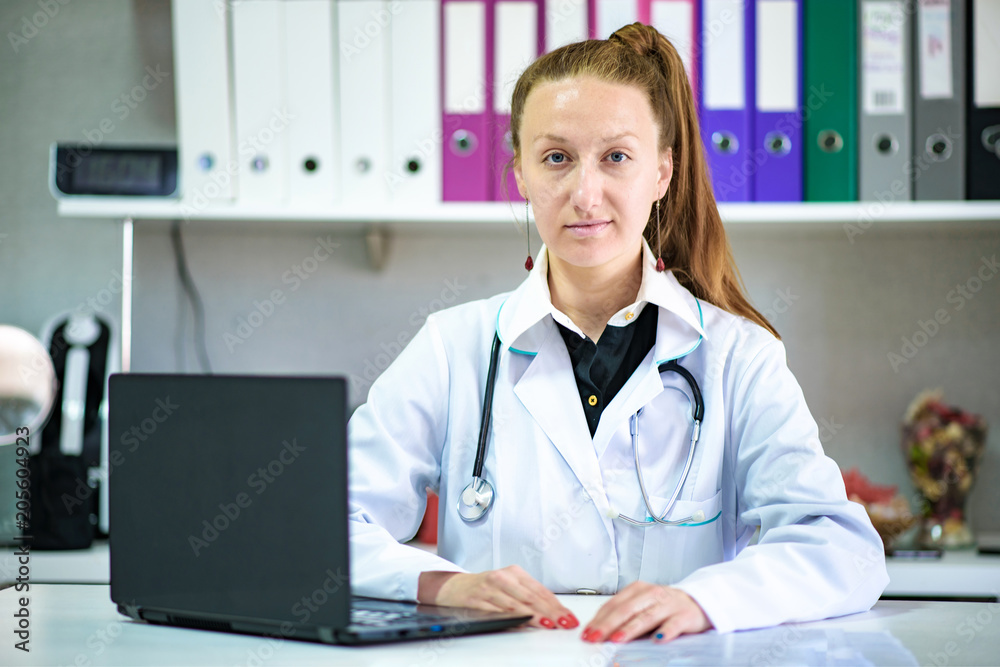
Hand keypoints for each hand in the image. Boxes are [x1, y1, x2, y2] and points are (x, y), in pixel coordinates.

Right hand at [417, 566, 579, 629]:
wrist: (452, 586)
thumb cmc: (485, 588)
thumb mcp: (508, 587)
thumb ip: (527, 597)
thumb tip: (553, 613)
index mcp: (514, 573)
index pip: (540, 590)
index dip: (556, 605)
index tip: (569, 617)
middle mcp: (503, 577)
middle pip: (531, 597)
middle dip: (550, 612)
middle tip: (563, 623)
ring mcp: (489, 587)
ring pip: (516, 603)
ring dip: (533, 616)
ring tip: (548, 624)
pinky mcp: (477, 598)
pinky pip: (496, 610)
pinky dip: (510, 617)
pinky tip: (520, 623)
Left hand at [582, 582, 710, 642]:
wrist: (697, 601)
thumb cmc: (664, 605)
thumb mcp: (641, 604)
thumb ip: (623, 614)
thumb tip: (598, 629)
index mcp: (637, 589)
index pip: (613, 604)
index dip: (598, 619)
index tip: (587, 632)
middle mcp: (651, 594)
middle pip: (625, 610)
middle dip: (607, 625)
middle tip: (595, 637)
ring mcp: (668, 604)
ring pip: (646, 617)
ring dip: (630, 629)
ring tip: (617, 639)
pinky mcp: (684, 615)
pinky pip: (673, 624)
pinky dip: (665, 631)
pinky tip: (657, 639)